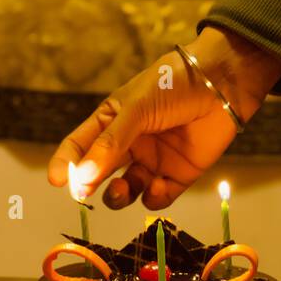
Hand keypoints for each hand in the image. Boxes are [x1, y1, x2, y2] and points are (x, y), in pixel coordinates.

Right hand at [47, 27, 280, 209]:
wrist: (222, 83)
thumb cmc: (174, 84)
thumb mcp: (136, 109)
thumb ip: (110, 143)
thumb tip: (81, 176)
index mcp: (111, 121)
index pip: (79, 146)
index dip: (66, 164)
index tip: (58, 181)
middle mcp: (129, 144)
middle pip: (99, 172)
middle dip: (89, 184)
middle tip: (83, 192)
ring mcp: (152, 161)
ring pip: (125, 190)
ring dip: (118, 195)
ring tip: (120, 189)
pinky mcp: (177, 175)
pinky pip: (157, 196)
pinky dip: (152, 197)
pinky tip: (155, 186)